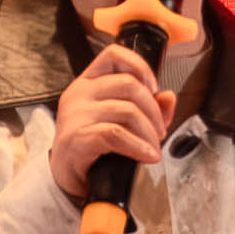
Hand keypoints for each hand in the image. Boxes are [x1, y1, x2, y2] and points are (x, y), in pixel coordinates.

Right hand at [46, 44, 174, 211]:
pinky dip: (138, 147)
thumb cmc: (92, 147)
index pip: (113, 55)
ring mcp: (76, 115)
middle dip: (153, 111)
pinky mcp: (78, 137)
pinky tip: (147, 156)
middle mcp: (79, 94)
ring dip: (149, 133)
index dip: (139, 66)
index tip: (153, 88)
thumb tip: (168, 97)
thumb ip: (147, 108)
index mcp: (87, 83)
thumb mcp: (120, 122)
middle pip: (129, 84)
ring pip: (128, 111)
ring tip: (152, 148)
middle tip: (158, 132)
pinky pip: (117, 135)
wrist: (66, 178)